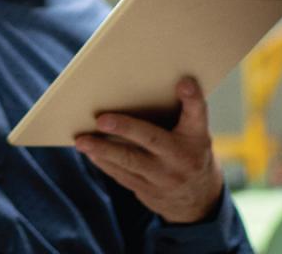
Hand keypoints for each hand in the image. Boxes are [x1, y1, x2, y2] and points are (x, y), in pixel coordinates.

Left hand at [75, 77, 224, 223]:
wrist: (199, 198)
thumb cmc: (189, 150)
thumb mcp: (194, 133)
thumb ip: (180, 113)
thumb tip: (146, 86)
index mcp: (196, 136)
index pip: (197, 114)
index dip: (192, 98)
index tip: (184, 82)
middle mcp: (182, 157)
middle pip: (151, 139)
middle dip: (125, 128)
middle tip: (101, 120)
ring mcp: (165, 177)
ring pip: (130, 161)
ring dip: (103, 150)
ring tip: (82, 141)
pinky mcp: (149, 191)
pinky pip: (122, 175)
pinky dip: (105, 163)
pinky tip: (90, 152)